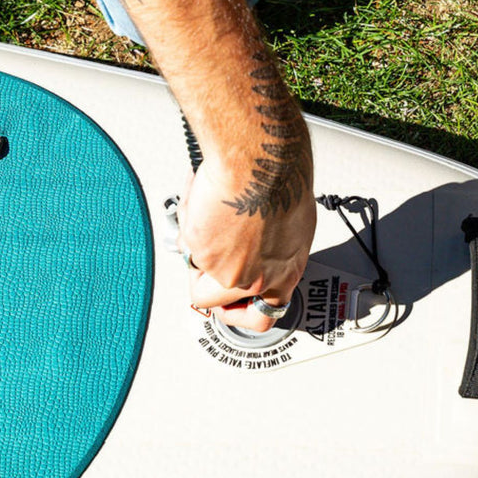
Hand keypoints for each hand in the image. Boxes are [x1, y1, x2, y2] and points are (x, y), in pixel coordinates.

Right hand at [178, 150, 315, 332]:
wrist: (260, 161)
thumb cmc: (282, 178)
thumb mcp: (290, 222)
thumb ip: (271, 247)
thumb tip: (259, 246)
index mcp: (286, 271)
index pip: (263, 315)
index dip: (242, 311)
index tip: (233, 303)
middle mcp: (261, 278)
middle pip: (224, 309)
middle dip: (209, 290)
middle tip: (207, 265)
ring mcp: (232, 272)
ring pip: (198, 279)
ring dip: (197, 255)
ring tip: (209, 223)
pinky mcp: (206, 257)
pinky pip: (186, 248)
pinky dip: (190, 224)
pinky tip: (204, 203)